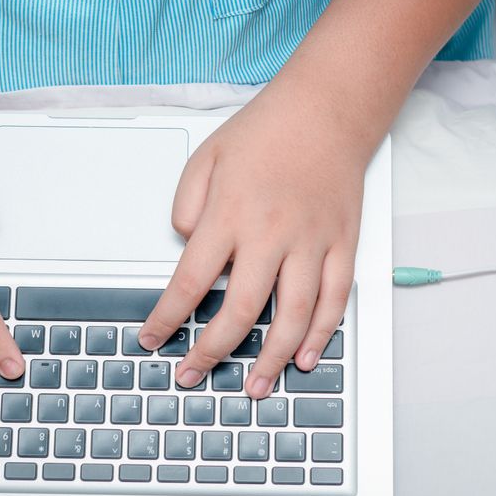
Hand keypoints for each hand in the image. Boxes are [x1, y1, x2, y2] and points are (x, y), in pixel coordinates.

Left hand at [137, 87, 372, 397]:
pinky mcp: (343, 244)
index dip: (166, 319)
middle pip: (239, 311)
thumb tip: (187, 249)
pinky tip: (306, 358)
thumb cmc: (264, 130)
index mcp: (229, 215)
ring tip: (254, 386)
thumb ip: (186, 207)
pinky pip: (335, 300)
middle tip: (193, 375)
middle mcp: (270, 234)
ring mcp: (312, 242)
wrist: (326, 108)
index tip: (153, 339)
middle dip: (212, 353)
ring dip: (272, 359)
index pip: (189, 283)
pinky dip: (322, 334)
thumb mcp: (204, 157)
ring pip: (292, 316)